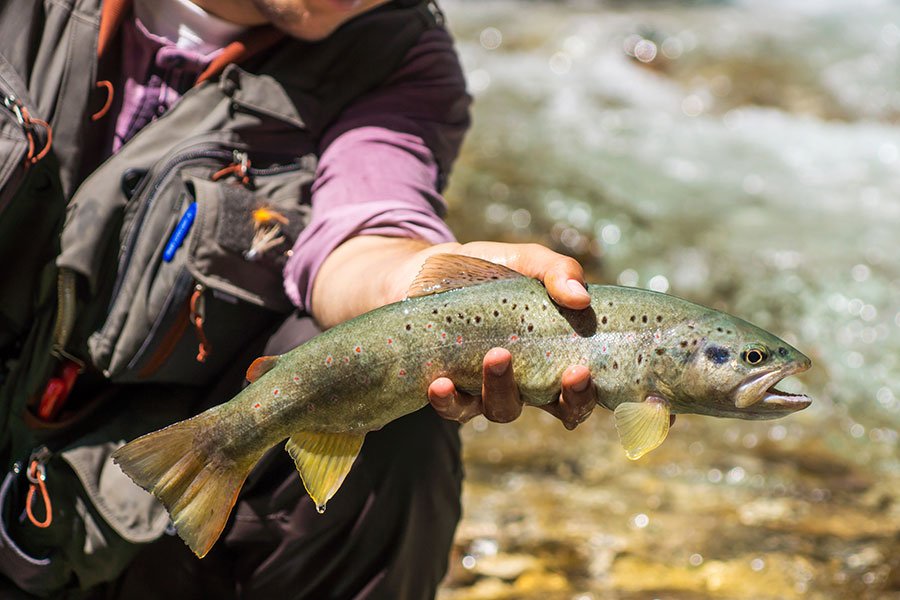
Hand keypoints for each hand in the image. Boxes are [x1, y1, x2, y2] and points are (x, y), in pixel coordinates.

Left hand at [420, 242, 595, 428]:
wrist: (433, 269)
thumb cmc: (494, 270)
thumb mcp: (530, 261)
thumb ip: (560, 272)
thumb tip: (580, 297)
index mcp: (551, 359)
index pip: (578, 393)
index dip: (584, 394)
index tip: (582, 372)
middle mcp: (524, 382)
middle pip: (551, 408)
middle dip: (562, 400)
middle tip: (566, 373)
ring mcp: (486, 389)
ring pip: (500, 409)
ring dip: (502, 388)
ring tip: (497, 355)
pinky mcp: (449, 388)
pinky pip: (451, 407)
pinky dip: (447, 400)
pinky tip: (441, 384)